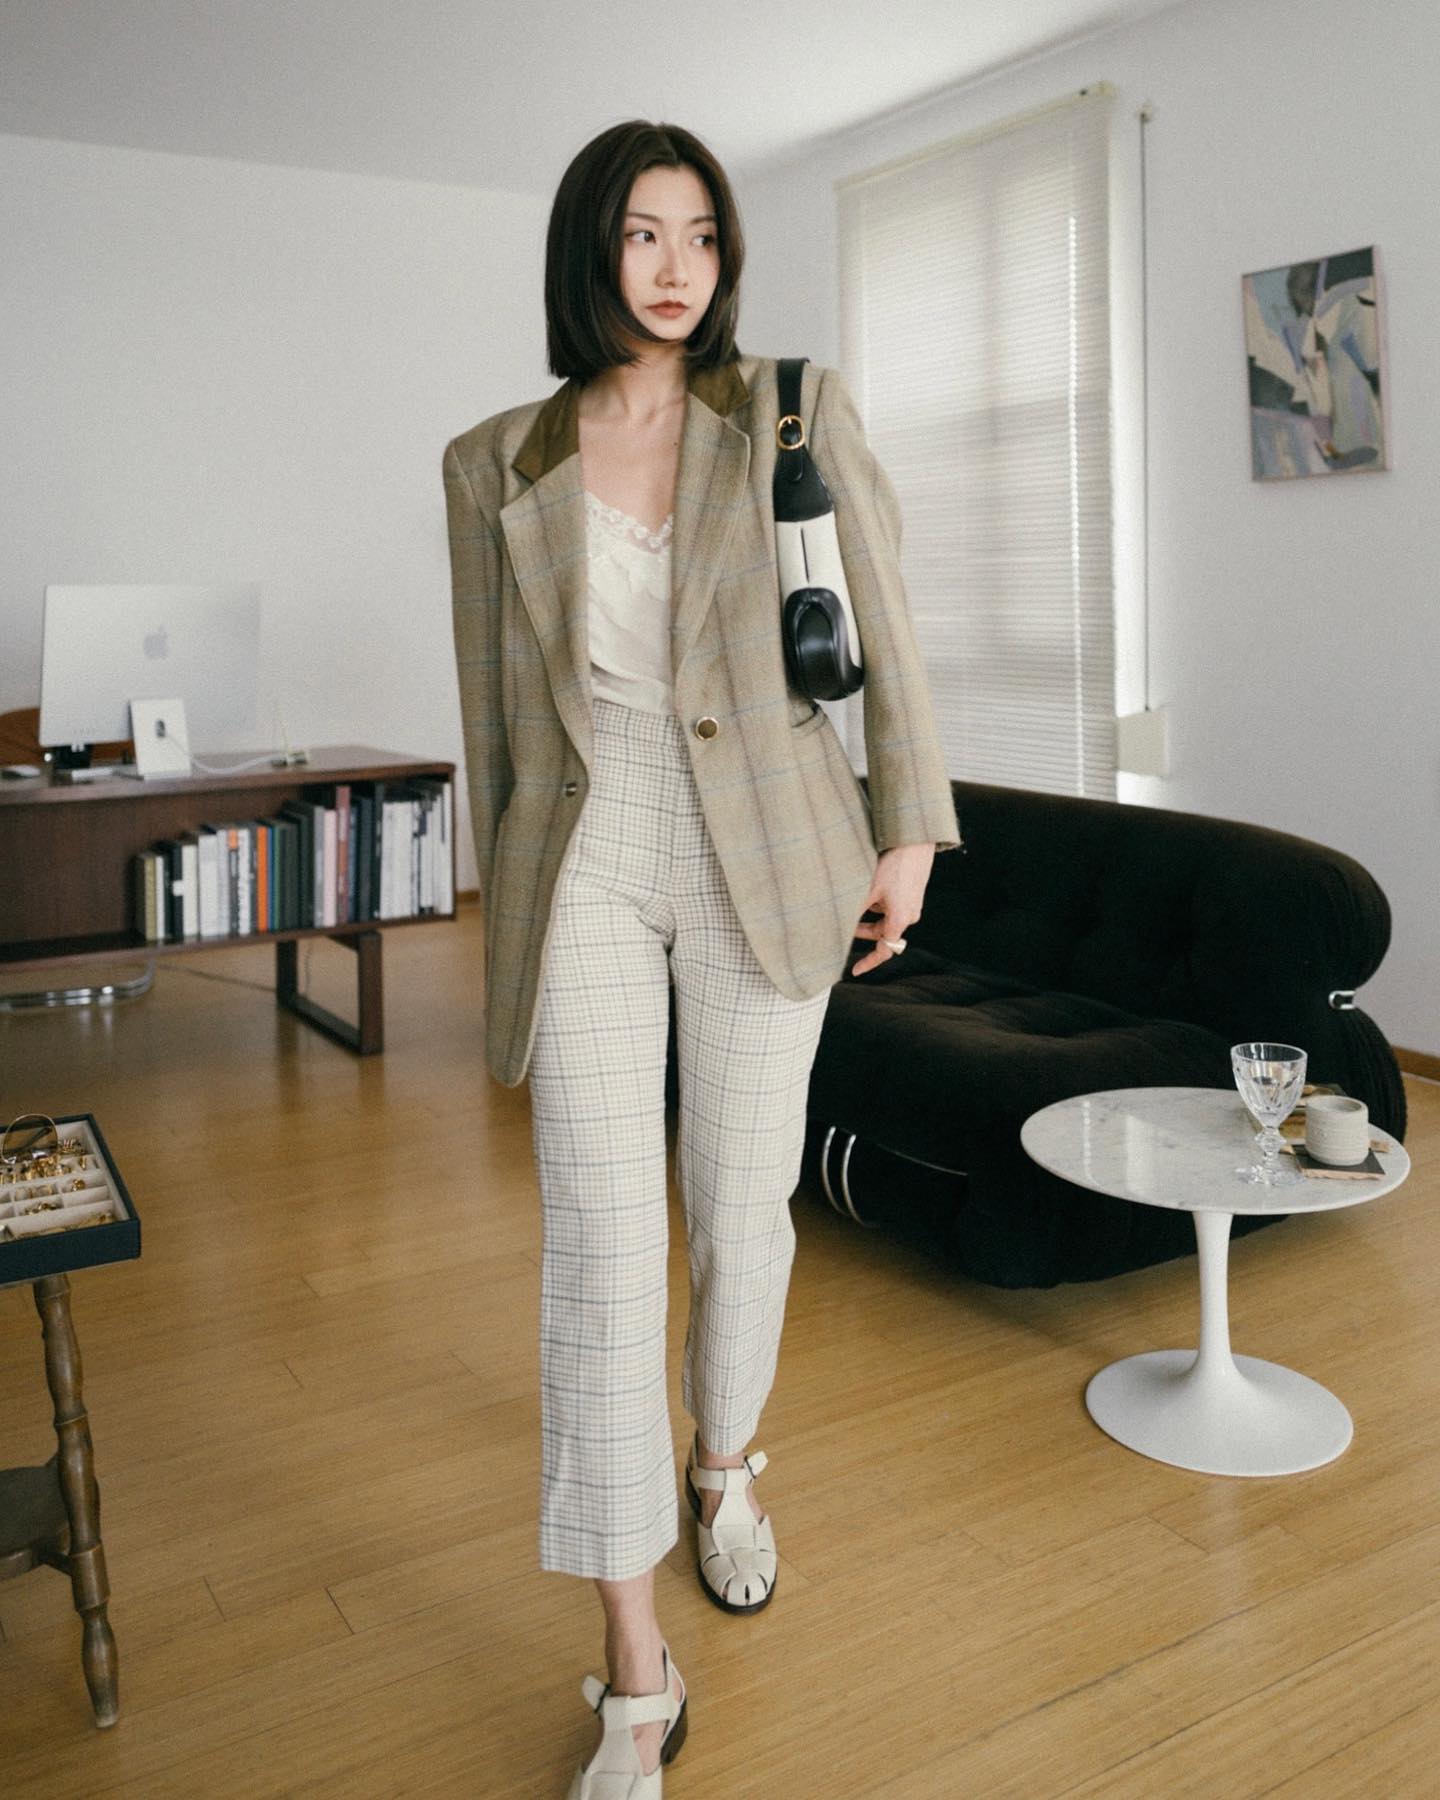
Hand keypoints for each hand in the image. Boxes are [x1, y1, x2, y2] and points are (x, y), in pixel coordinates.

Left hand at [851, 843, 933, 976]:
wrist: (915, 841)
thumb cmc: (894, 864)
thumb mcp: (869, 889)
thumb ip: (856, 909)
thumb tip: (838, 922)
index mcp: (900, 919)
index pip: (885, 950)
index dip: (869, 962)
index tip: (855, 970)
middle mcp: (909, 915)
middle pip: (882, 933)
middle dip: (863, 931)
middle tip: (844, 925)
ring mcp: (912, 905)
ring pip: (886, 918)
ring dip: (870, 913)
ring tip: (858, 898)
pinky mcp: (912, 894)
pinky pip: (893, 907)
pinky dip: (879, 903)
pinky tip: (872, 886)